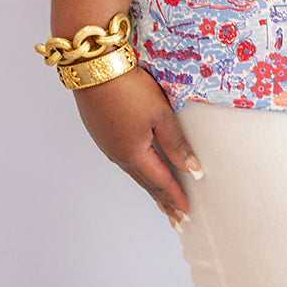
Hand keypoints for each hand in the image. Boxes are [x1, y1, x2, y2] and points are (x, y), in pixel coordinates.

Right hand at [73, 65, 202, 227]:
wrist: (94, 69)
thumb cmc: (129, 89)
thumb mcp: (160, 114)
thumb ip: (176, 143)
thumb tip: (192, 168)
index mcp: (134, 154)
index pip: (160, 181)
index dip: (175, 196)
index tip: (187, 212)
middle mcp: (118, 154)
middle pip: (145, 181)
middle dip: (162, 199)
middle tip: (175, 216)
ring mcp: (107, 144)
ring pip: (133, 170)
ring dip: (149, 184)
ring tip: (160, 196)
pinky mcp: (101, 131)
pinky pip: (122, 157)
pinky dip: (136, 167)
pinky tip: (139, 165)